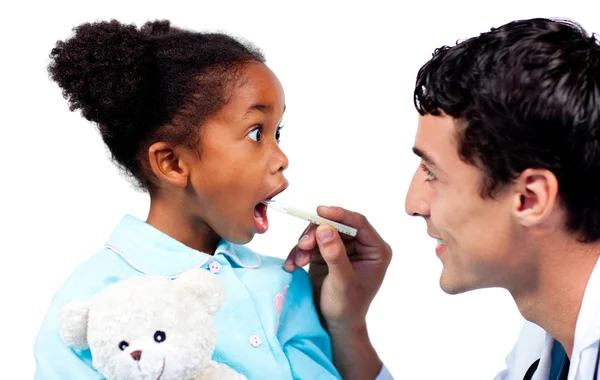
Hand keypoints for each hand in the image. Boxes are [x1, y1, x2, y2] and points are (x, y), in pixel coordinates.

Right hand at [284, 206, 391, 332]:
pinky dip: (300, 252)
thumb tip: (324, 229)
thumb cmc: (347, 307)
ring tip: (297, 262)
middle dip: (316, 233)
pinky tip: (292, 265)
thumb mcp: (342, 282)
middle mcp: (361, 246)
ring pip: (320, 232)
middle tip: (302, 245)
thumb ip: (335, 255)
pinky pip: (311, 243)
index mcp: (376, 250)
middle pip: (336, 225)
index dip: (339, 214)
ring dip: (305, 244)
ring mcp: (343, 249)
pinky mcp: (326, 253)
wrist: (335, 325)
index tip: (320, 211)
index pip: (359, 223)